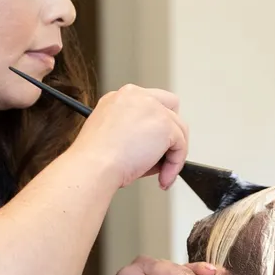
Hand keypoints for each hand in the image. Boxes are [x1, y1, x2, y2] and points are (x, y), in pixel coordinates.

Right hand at [67, 85, 188, 189]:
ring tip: (161, 174)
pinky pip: (181, 146)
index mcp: (121, 97)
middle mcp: (136, 96)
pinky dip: (175, 165)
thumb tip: (156, 147)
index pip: (150, 104)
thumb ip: (135, 132)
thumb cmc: (95, 158)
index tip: (153, 145)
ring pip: (178, 130)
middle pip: (170, 109)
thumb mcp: (113, 136)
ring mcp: (152, 107)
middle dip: (170, 135)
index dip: (155, 126)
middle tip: (164, 158)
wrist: (93, 165)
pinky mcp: (165, 124)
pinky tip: (163, 178)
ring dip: (173, 155)